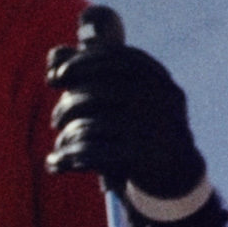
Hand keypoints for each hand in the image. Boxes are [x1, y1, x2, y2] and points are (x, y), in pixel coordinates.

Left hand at [45, 9, 205, 207]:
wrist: (173, 173)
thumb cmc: (138, 128)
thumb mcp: (120, 98)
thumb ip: (89, 73)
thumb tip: (54, 54)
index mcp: (157, 78)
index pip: (116, 58)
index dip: (81, 64)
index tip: (54, 77)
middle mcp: (159, 98)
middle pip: (96, 92)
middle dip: (68, 106)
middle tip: (56, 120)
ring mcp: (152, 128)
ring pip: (90, 125)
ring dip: (66, 136)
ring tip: (61, 145)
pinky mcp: (141, 157)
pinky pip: (91, 152)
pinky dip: (66, 158)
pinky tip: (54, 164)